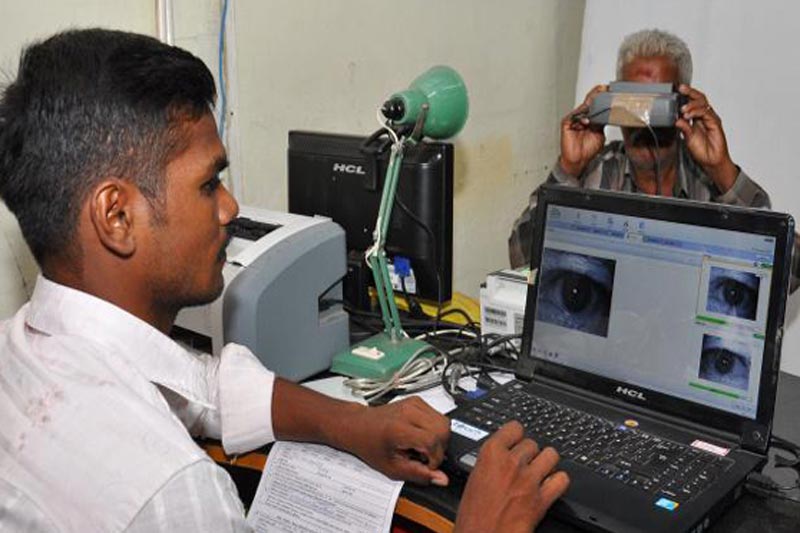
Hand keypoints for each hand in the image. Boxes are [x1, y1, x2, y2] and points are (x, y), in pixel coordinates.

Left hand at [341, 396, 450, 485]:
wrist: (359, 425)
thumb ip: (418, 474)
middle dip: (440, 448)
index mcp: (399, 428)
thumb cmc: (370, 445)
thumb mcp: (391, 467)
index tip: (426, 464)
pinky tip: (421, 435)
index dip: (435, 457)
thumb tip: (441, 479)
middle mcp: (408, 412)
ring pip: (444, 422)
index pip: (432, 440)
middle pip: (443, 429)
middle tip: (425, 456)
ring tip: (422, 445)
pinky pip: (438, 415)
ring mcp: (413, 404)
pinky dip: (435, 428)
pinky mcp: (417, 401)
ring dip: (439, 438)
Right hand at [454, 422, 569, 532]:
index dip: (516, 435)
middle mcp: (511, 463)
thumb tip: (502, 455)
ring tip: (540, 470)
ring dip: (546, 462)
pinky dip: (558, 481)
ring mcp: (529, 480)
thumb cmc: (473, 515)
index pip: (515, 428)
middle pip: (532, 443)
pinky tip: (551, 485)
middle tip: (524, 464)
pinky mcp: (542, 499)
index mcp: (491, 454)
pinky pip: (562, 479)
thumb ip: (490, 462)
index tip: (516, 440)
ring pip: (551, 455)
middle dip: (529, 453)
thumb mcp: (473, 478)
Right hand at [559, 84, 607, 176]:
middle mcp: (581, 117)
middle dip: (596, 95)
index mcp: (590, 118)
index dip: (601, 97)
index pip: (595, 104)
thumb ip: (601, 122)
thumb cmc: (588, 150)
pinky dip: (580, 118)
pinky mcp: (566, 124)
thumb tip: (608, 113)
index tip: (609, 90)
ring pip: (582, 108)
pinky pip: (573, 117)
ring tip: (597, 101)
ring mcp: (574, 120)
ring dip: (590, 105)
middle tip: (604, 89)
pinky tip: (586, 121)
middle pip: (588, 102)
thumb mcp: (599, 133)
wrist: (579, 161)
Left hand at [675, 84, 737, 191]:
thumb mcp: (687, 138)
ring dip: (692, 105)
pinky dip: (697, 113)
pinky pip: (707, 114)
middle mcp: (705, 117)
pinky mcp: (716, 124)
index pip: (693, 102)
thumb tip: (676, 119)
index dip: (687, 95)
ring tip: (683, 109)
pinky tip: (688, 115)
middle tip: (681, 89)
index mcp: (697, 118)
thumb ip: (683, 128)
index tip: (678, 89)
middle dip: (690, 92)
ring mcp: (711, 119)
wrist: (711, 161)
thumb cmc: (701, 150)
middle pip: (700, 99)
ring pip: (703, 104)